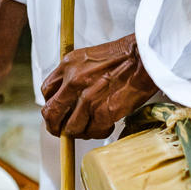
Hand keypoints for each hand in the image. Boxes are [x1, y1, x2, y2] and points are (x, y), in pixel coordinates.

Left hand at [41, 33, 157, 138]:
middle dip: (55, 127)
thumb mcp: (89, 57)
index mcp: (68, 66)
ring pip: (71, 128)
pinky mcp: (103, 113)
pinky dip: (100, 132)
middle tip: (62, 132)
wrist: (144, 59)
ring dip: (80, 132)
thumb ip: (75, 74)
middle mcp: (74, 83)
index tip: (58, 112)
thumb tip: (69, 95)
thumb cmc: (123, 57)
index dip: (51, 106)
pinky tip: (107, 124)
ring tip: (91, 127)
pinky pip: (94, 132)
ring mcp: (88, 99)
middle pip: (51, 114)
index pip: (46, 92)